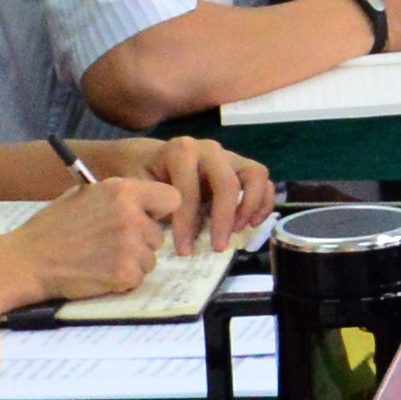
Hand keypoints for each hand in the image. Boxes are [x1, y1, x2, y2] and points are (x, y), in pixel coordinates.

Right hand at [2, 169, 171, 301]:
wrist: (29, 260)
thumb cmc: (53, 227)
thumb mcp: (85, 195)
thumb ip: (119, 197)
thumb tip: (147, 203)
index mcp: (122, 190)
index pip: (172, 198)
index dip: (159, 211)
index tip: (147, 218)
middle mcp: (130, 215)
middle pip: (159, 235)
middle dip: (141, 241)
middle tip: (111, 244)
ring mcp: (129, 245)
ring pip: (150, 258)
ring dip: (132, 262)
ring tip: (101, 258)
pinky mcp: (125, 273)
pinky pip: (138, 278)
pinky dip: (122, 280)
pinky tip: (99, 272)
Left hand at [104, 136, 270, 248]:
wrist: (146, 158)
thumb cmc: (141, 175)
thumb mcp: (136, 188)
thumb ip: (151, 205)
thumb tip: (165, 233)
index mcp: (180, 151)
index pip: (190, 191)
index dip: (187, 224)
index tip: (184, 250)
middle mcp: (209, 149)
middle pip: (227, 183)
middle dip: (224, 218)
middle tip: (217, 246)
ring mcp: (227, 156)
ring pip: (255, 174)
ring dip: (250, 205)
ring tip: (238, 230)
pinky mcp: (239, 166)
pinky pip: (262, 180)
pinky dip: (263, 201)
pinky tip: (252, 223)